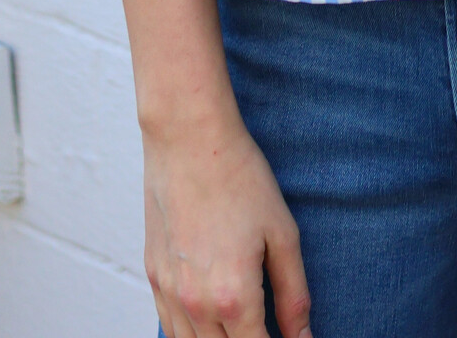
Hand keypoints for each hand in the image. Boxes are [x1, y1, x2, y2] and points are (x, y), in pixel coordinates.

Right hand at [144, 110, 311, 337]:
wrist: (189, 138)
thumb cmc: (240, 177)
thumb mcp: (282, 233)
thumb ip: (294, 294)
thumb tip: (303, 337)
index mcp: (233, 296)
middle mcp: (196, 304)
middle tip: (267, 327)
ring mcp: (169, 291)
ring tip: (243, 326)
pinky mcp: (154, 276)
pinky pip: (170, 327)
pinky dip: (192, 334)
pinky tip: (211, 321)